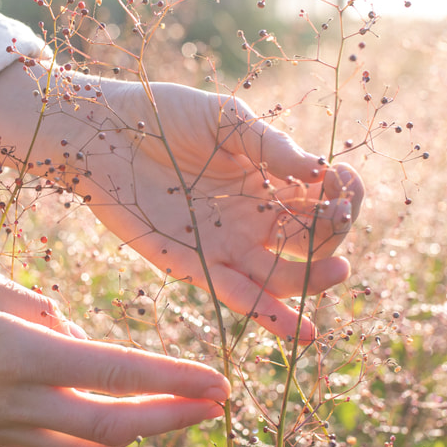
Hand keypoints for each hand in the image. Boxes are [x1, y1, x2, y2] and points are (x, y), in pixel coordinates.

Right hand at [0, 266, 229, 446]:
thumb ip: (37, 308)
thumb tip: (70, 331)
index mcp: (21, 354)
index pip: (118, 371)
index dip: (175, 379)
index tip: (219, 381)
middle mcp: (18, 402)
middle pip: (116, 424)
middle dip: (173, 417)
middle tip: (216, 405)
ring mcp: (0, 430)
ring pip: (88, 445)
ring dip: (136, 432)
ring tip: (171, 413)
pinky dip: (90, 440)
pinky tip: (105, 425)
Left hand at [76, 81, 363, 340]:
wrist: (100, 132)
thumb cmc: (161, 115)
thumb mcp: (225, 119)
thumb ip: (270, 144)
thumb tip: (318, 170)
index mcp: (267, 180)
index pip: (323, 199)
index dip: (344, 194)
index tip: (345, 180)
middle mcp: (253, 218)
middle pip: (311, 242)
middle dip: (334, 235)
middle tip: (337, 218)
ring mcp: (226, 245)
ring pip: (283, 278)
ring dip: (315, 280)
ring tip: (337, 272)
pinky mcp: (195, 266)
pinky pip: (239, 297)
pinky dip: (271, 317)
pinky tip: (301, 331)